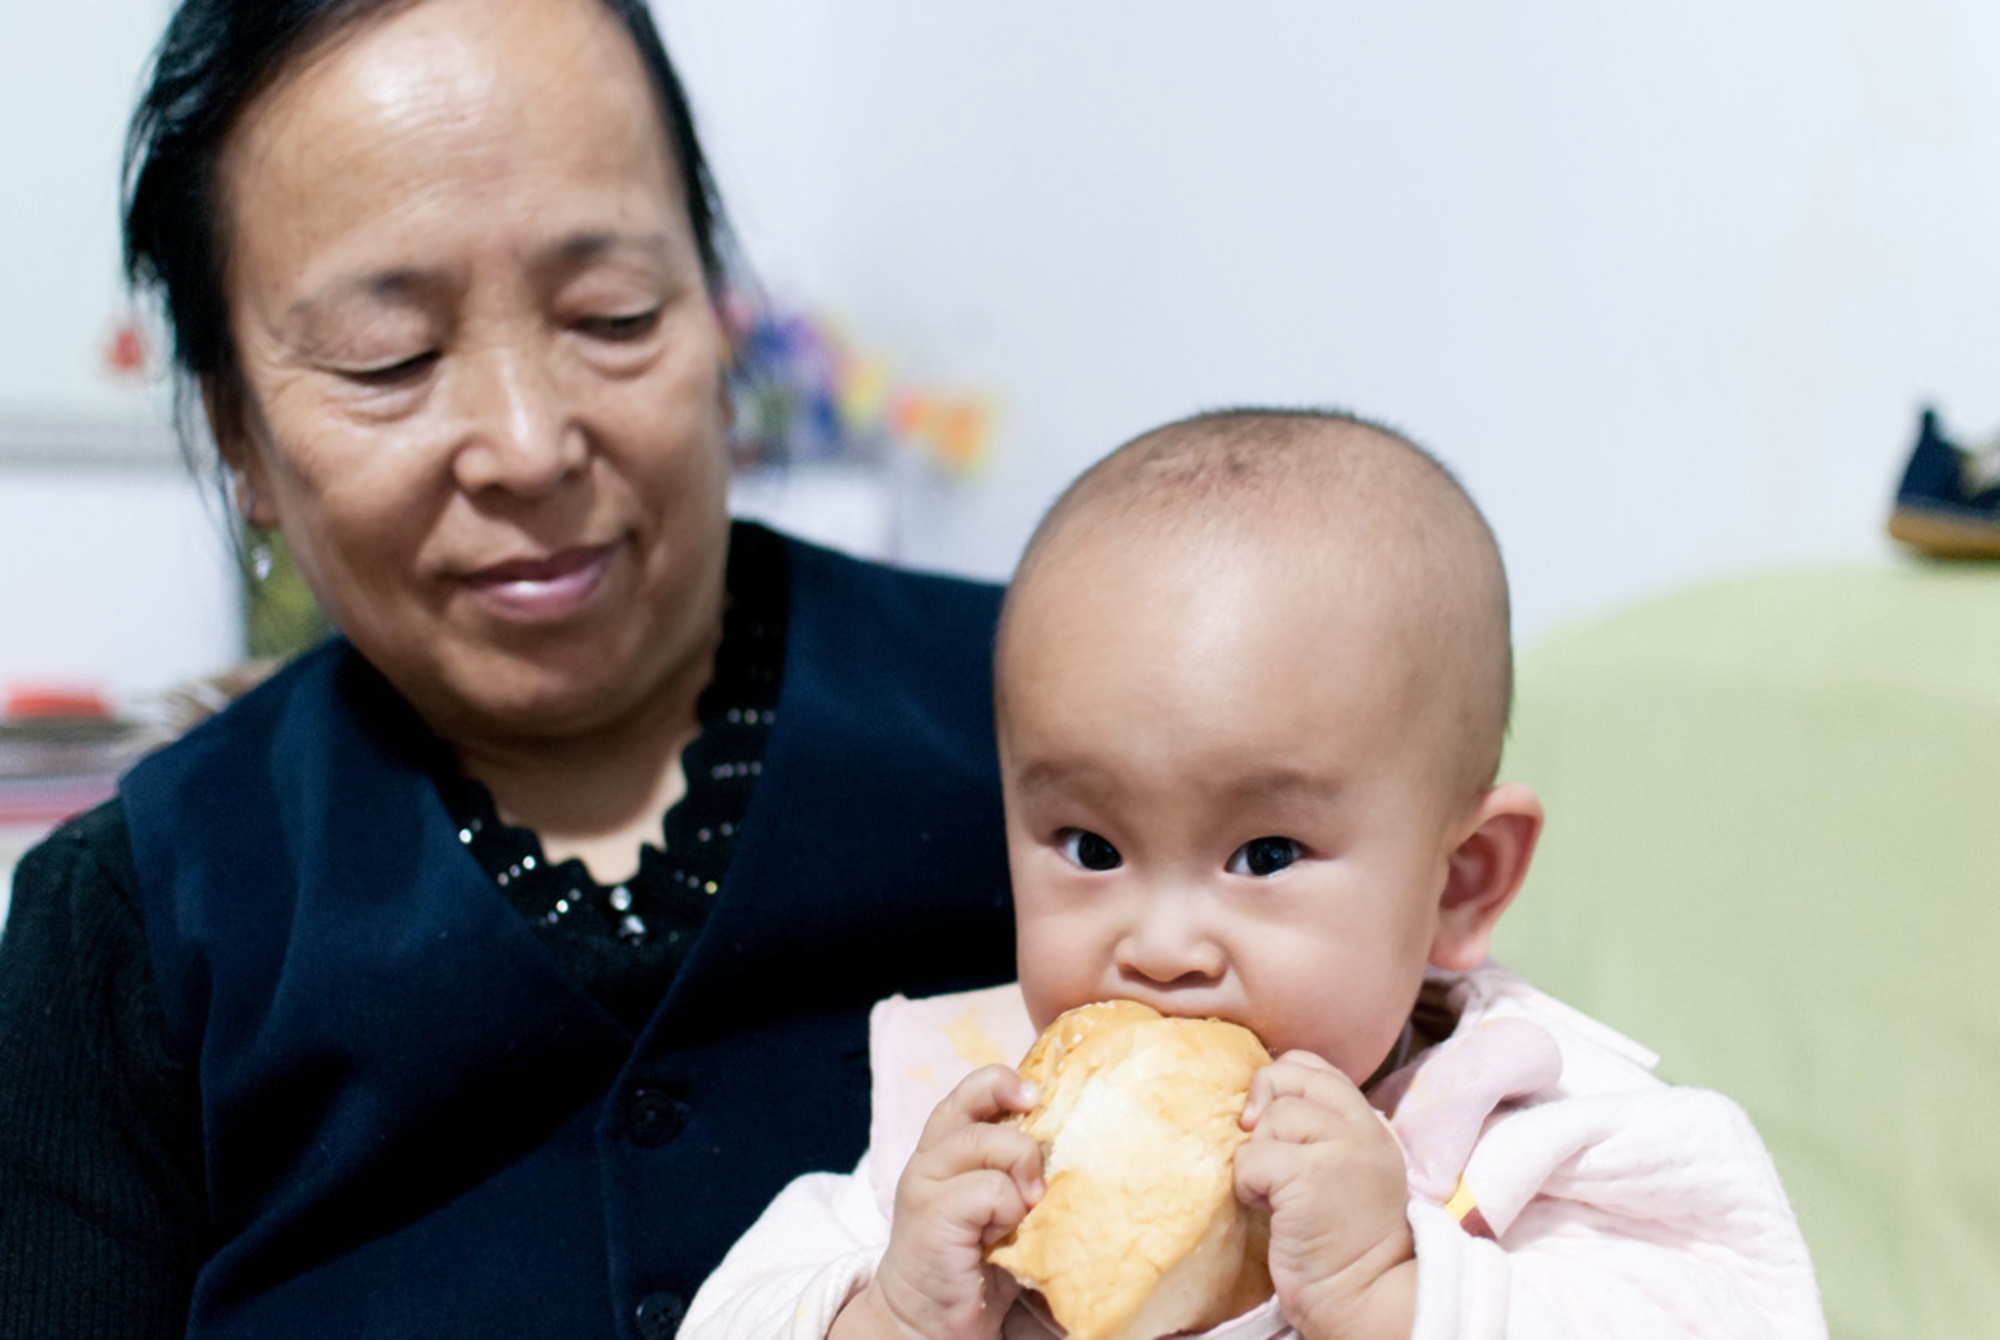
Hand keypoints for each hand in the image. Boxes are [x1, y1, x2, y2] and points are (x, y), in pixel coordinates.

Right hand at [833, 1066, 1042, 1339]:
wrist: (924, 1320)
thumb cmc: (972, 1262)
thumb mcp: (996, 1204)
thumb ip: (1013, 1170)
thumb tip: (1073, 1142)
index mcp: (945, 1147)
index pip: (971, 1090)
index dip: (1003, 1082)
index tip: (1036, 1096)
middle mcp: (931, 1156)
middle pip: (972, 1097)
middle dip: (1013, 1108)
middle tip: (1036, 1148)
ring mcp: (926, 1183)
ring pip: (987, 1141)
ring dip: (1020, 1169)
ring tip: (1027, 1207)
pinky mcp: (932, 1215)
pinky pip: (989, 1190)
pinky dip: (1008, 1209)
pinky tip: (1001, 1235)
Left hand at [1234, 1051, 1416, 1339]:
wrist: (1362, 1294)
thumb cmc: (1340, 1238)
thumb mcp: (1340, 1169)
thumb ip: (1315, 1129)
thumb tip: (1254, 1104)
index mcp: (1368, 1123)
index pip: (1312, 1065)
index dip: (1280, 1082)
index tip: (1269, 1124)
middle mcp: (1360, 1127)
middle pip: (1286, 1076)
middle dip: (1261, 1110)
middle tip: (1265, 1153)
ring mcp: (1340, 1148)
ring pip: (1269, 1118)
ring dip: (1256, 1158)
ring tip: (1276, 1195)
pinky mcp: (1310, 1175)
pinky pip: (1253, 1157)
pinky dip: (1248, 1186)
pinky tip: (1270, 1210)